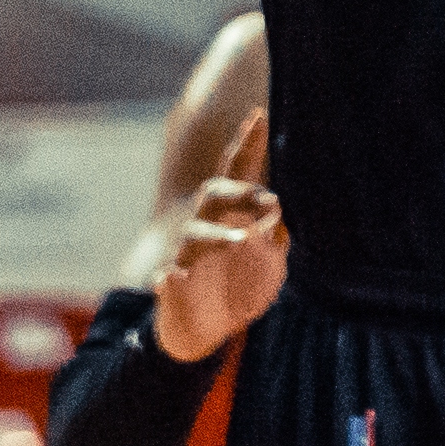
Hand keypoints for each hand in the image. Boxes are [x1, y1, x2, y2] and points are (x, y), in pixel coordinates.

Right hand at [152, 110, 286, 359]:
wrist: (206, 329)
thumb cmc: (242, 284)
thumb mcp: (270, 264)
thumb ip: (277, 242)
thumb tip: (278, 224)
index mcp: (233, 213)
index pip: (238, 172)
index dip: (247, 144)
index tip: (260, 116)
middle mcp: (207, 225)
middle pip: (215, 192)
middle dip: (242, 192)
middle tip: (274, 203)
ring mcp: (186, 255)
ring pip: (195, 235)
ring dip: (218, 236)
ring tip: (240, 243)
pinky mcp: (171, 287)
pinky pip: (166, 279)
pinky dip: (168, 279)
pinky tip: (170, 278)